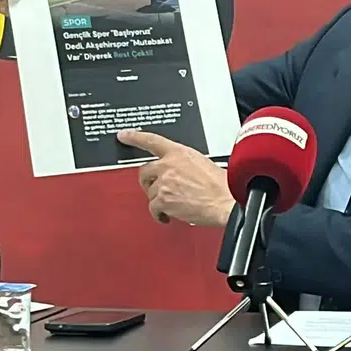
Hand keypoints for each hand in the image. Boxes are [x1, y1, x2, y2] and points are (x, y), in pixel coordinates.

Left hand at [119, 130, 234, 227]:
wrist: (225, 201)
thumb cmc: (221, 185)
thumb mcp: (203, 163)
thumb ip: (185, 163)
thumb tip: (178, 170)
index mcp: (179, 152)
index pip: (151, 140)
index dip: (135, 137)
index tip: (124, 135)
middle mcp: (168, 165)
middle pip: (145, 171)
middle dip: (149, 180)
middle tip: (157, 187)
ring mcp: (164, 183)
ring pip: (149, 191)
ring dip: (158, 199)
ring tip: (172, 204)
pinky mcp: (163, 200)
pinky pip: (152, 208)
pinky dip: (159, 214)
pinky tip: (167, 215)